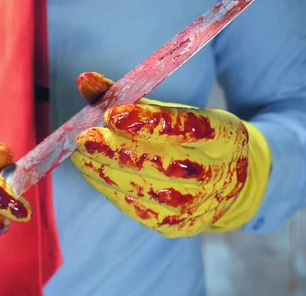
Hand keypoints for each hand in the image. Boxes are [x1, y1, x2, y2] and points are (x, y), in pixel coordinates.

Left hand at [72, 72, 271, 236]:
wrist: (224, 182)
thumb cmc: (187, 138)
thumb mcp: (168, 111)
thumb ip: (127, 96)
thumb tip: (85, 80)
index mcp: (225, 135)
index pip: (191, 127)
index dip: (150, 123)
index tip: (111, 115)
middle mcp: (220, 173)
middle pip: (166, 163)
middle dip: (118, 151)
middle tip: (84, 139)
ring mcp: (201, 204)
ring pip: (148, 190)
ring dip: (107, 172)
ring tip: (80, 156)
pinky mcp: (180, 226)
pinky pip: (140, 209)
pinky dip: (111, 190)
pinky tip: (93, 174)